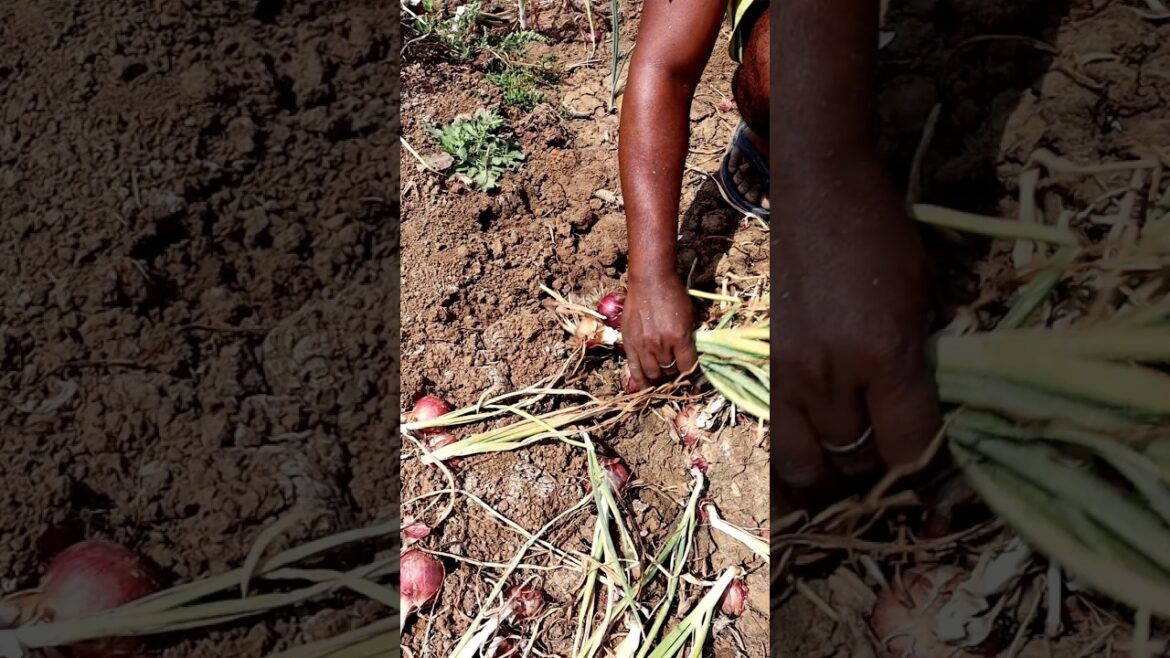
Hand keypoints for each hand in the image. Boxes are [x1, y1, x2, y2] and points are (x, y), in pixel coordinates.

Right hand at [622, 274, 698, 389]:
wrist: (650, 280)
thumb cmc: (673, 294)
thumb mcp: (690, 316)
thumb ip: (689, 338)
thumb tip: (691, 358)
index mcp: (680, 337)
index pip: (688, 367)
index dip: (691, 374)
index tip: (692, 375)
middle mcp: (661, 344)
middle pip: (670, 371)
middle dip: (675, 375)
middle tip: (676, 372)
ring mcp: (643, 345)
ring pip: (653, 374)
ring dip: (659, 378)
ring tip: (662, 378)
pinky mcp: (630, 344)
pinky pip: (634, 369)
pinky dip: (641, 381)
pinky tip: (645, 387)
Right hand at [774, 153, 940, 501]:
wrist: (815, 190)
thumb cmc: (880, 235)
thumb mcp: (921, 298)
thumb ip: (917, 364)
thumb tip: (917, 416)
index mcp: (886, 355)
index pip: (907, 448)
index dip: (922, 464)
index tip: (927, 458)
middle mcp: (832, 375)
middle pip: (854, 463)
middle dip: (874, 469)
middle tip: (884, 451)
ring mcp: (788, 373)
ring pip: (803, 463)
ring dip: (828, 468)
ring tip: (842, 456)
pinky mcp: (760, 365)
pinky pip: (774, 434)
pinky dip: (795, 445)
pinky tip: (811, 435)